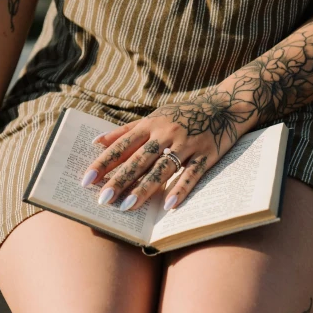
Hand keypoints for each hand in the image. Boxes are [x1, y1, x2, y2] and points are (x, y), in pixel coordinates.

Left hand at [82, 88, 253, 210]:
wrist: (226, 106)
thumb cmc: (183, 114)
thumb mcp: (154, 117)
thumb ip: (125, 131)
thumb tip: (96, 142)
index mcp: (151, 124)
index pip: (122, 146)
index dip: (103, 163)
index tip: (86, 180)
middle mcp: (167, 133)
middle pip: (140, 160)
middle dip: (120, 180)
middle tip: (103, 199)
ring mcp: (188, 144)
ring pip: (163, 169)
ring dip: (145, 188)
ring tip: (128, 206)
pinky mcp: (207, 155)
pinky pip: (192, 174)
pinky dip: (181, 189)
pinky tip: (169, 205)